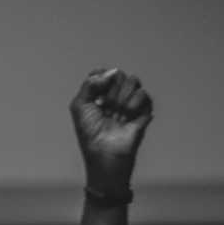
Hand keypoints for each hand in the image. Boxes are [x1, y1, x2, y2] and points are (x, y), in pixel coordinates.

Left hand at [69, 68, 153, 192]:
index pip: (102, 72)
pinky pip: (143, 94)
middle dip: (110, 91)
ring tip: (116, 115)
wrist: (105, 152)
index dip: (99, 80)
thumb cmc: (90, 133)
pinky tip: (126, 117)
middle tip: (105, 108)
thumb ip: (90, 83)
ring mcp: (129, 102)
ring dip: (121, 98)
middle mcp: (114, 95)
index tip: (94, 97)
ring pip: (133, 80)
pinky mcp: (144, 110)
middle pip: (118, 74)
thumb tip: (112, 72)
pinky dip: (133, 104)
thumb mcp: (79, 106)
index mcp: (97, 93)